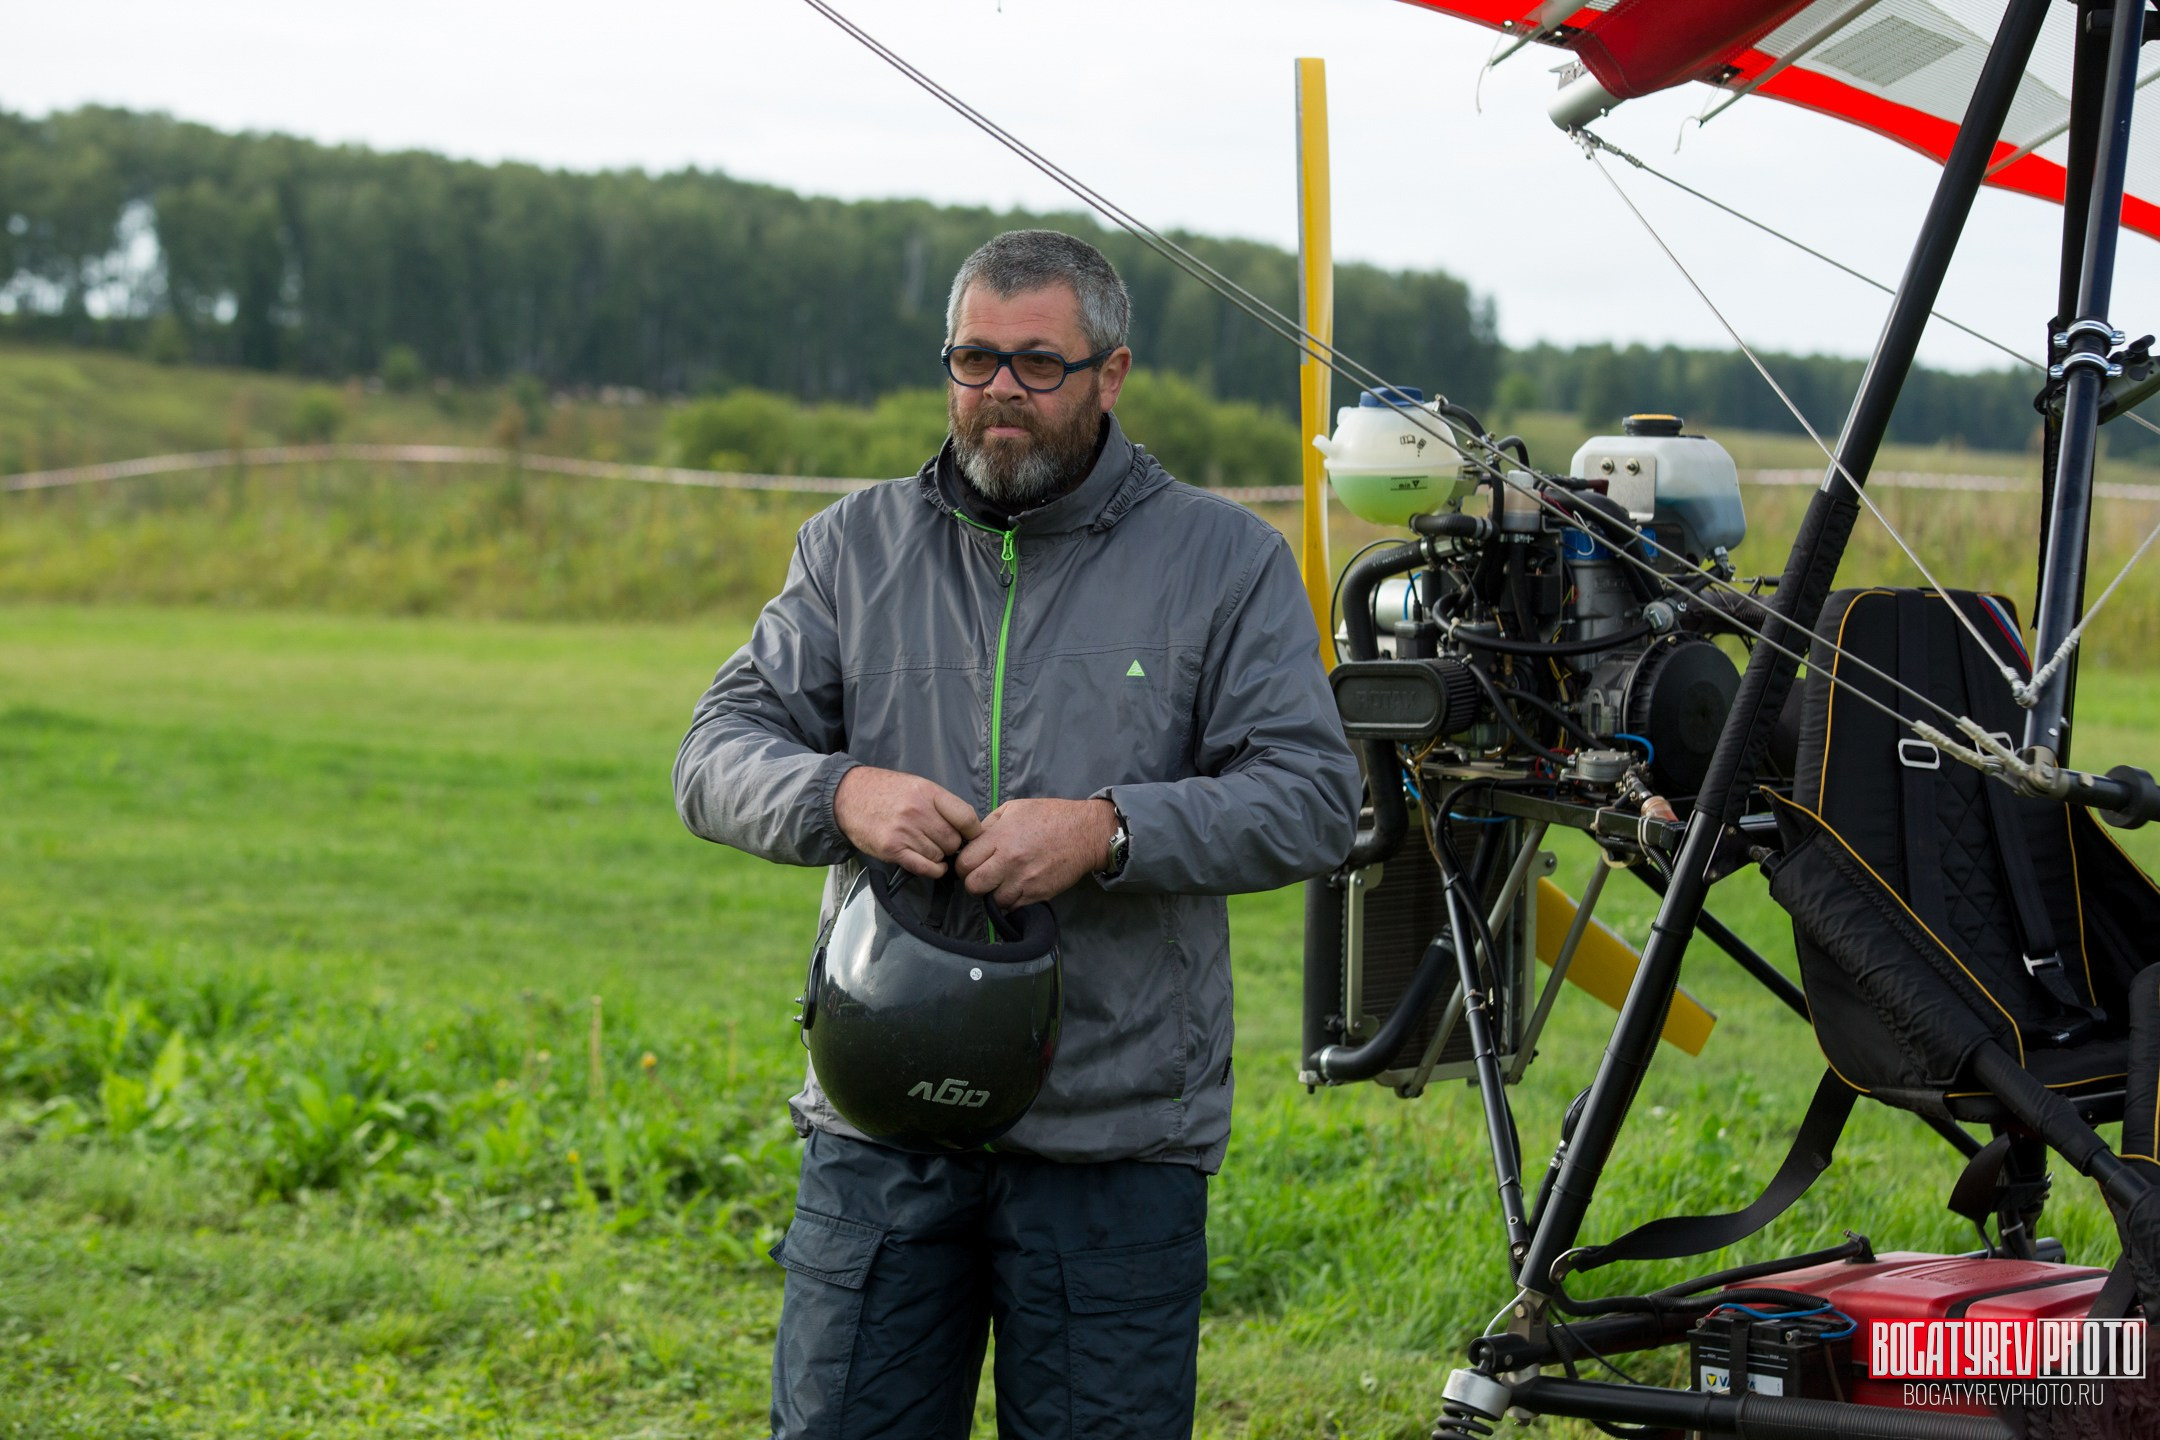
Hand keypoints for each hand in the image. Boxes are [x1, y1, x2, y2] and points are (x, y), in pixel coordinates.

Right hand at [833, 767, 981, 877]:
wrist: (848, 797)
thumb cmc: (886, 791)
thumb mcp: (916, 785)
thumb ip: (941, 804)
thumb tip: (967, 827)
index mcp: (927, 792)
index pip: (966, 817)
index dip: (973, 831)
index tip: (970, 835)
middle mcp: (917, 812)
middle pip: (953, 841)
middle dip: (952, 845)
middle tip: (942, 841)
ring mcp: (904, 832)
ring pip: (940, 855)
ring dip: (939, 855)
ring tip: (927, 847)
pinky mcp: (892, 849)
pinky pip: (925, 867)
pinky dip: (933, 870)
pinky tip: (934, 865)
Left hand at [954, 798, 1116, 908]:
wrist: (1085, 833)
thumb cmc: (1050, 816)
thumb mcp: (1015, 808)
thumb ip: (990, 825)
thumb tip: (972, 841)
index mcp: (1000, 837)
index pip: (964, 863)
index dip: (964, 864)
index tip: (971, 863)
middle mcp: (1009, 861)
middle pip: (973, 885)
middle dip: (974, 882)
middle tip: (983, 876)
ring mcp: (1024, 880)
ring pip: (993, 900)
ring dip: (994, 893)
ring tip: (1002, 882)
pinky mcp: (1038, 894)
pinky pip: (1013, 906)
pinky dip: (1012, 901)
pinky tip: (1016, 888)